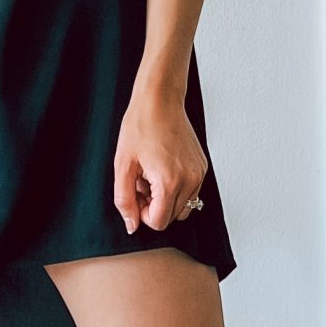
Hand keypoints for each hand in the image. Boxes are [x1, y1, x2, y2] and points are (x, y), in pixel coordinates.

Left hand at [115, 83, 206, 231]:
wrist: (160, 100)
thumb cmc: (140, 127)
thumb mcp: (123, 165)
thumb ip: (124, 200)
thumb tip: (132, 226)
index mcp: (170, 182)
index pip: (159, 222)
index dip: (142, 214)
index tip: (135, 193)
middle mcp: (190, 180)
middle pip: (171, 217)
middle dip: (153, 206)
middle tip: (141, 182)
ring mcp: (199, 174)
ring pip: (182, 207)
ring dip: (165, 198)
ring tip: (152, 175)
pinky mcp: (202, 167)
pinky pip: (190, 192)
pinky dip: (176, 188)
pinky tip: (163, 167)